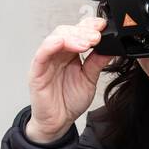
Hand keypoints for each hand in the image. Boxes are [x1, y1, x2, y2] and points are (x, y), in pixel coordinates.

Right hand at [27, 15, 110, 143]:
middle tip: (97, 37)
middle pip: (67, 31)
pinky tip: (62, 42)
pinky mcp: (37, 71)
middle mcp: (58, 54)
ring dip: (72, 37)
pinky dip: (51, 45)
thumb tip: (111, 47)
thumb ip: (97, 63)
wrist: (57, 122)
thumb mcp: (89, 80)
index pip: (78, 32)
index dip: (89, 26)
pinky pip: (42, 54)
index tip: (102, 26)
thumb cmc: (69, 101)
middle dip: (83, 32)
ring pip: (56, 38)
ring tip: (87, 43)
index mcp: (70, 54)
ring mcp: (47, 61)